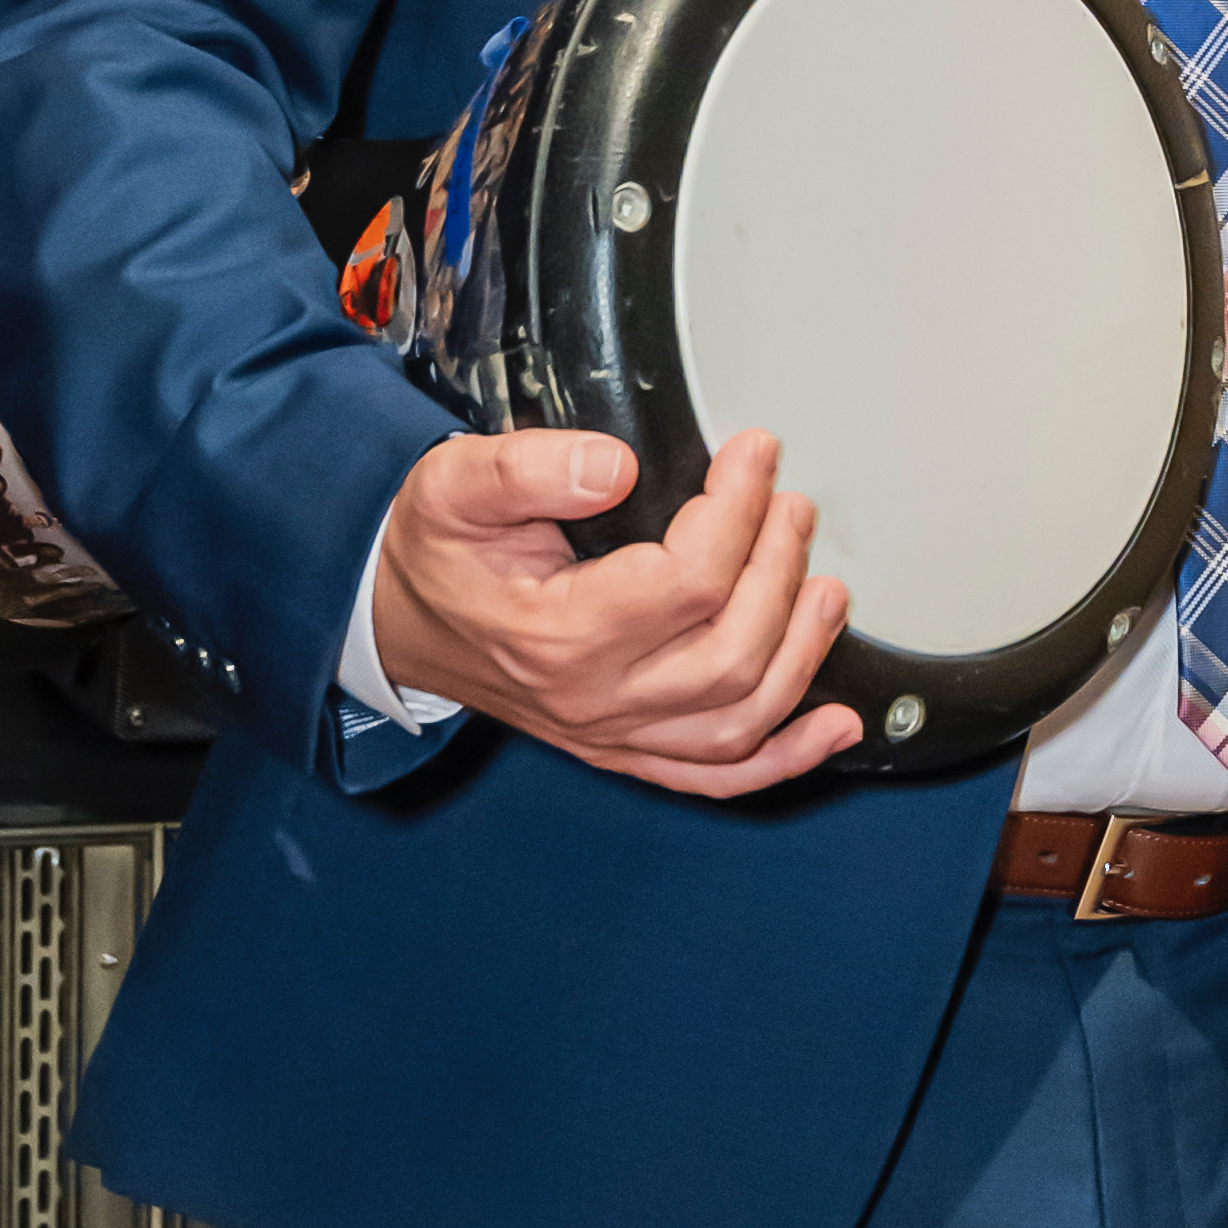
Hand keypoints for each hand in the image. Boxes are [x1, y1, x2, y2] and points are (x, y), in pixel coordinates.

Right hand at [367, 423, 859, 797]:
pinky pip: (716, 774)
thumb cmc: (431, 553)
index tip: (754, 453)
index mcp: (556, 634)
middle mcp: (591, 698)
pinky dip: (785, 758)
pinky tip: (833, 726)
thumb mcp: (454, 484)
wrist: (394, 618)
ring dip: (801, 655)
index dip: (738, 509)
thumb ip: (529, 467)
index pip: (688, 582)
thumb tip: (614, 467)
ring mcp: (611, 731)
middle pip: (730, 654)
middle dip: (780, 571)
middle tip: (791, 506)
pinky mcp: (623, 746)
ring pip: (738, 720)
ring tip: (825, 588)